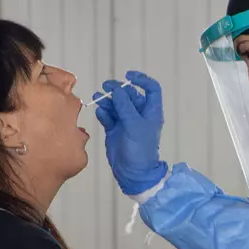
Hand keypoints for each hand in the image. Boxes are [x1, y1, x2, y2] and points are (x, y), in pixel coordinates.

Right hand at [93, 70, 167, 194]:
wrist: (132, 172)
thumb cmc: (140, 149)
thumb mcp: (135, 125)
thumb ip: (125, 107)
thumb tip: (118, 90)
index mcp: (151, 112)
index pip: (151, 89)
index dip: (142, 80)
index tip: (128, 76)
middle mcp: (139, 115)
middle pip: (129, 95)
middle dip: (118, 89)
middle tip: (105, 87)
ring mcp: (126, 122)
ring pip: (116, 104)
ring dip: (107, 100)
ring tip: (97, 98)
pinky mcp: (114, 130)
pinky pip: (108, 116)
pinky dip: (104, 113)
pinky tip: (100, 113)